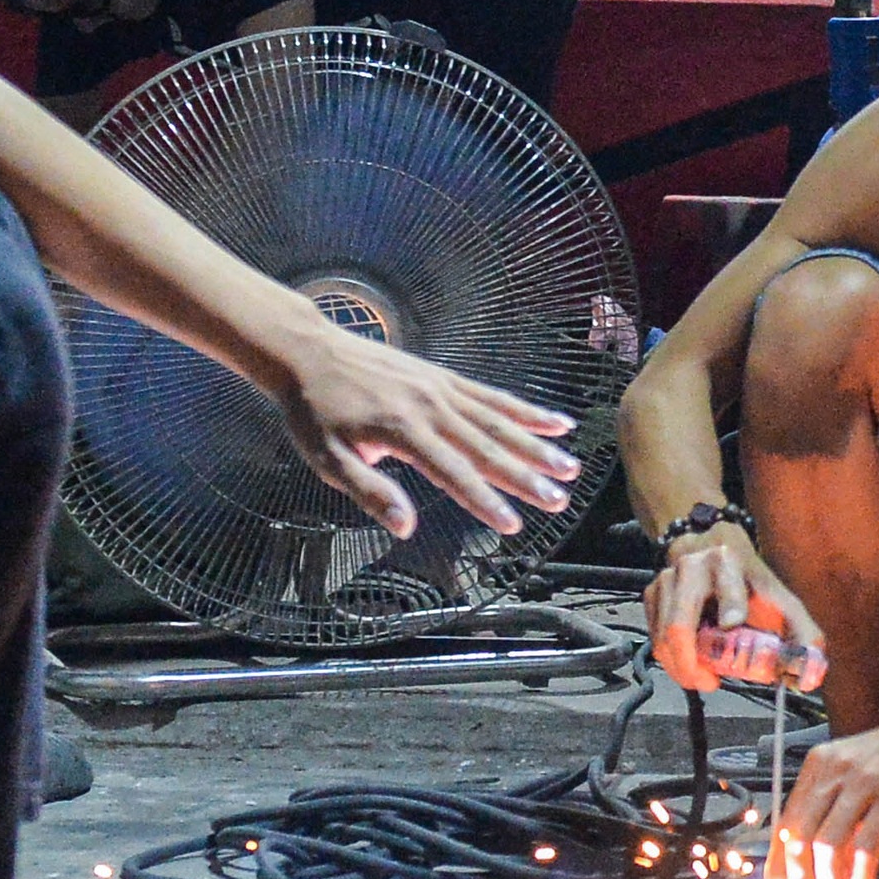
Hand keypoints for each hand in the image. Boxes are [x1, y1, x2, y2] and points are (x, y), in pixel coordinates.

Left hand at [278, 330, 578, 536]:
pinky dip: (525, 410)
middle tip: (558, 501)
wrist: (308, 351)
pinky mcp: (443, 378)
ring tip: (570, 467)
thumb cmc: (314, 412)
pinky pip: (491, 396)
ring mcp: (441, 389)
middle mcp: (430, 408)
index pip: (452, 473)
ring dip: (536, 446)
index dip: (484, 500)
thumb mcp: (328, 460)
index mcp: (402, 432)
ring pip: (498, 421)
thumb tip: (406, 527)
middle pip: (486, 447)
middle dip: (525, 477)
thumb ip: (371, 492)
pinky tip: (554, 422)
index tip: (512, 524)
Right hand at [652, 523, 828, 693]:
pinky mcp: (651, 594)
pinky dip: (670, 659)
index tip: (733, 623)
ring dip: (681, 667)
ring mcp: (666, 580)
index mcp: (728, 563)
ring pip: (663, 637)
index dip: (731, 604)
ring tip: (703, 679)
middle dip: (690, 664)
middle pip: (680, 625)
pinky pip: (654, 637)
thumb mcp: (781, 602)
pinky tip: (688, 664)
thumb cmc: (749, 583)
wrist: (712, 548)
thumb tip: (808, 678)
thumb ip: (803, 637)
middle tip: (709, 683)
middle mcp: (691, 567)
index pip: (727, 586)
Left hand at [774, 702, 878, 878]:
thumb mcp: (858, 772)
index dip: (777, 866)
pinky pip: (865, 846)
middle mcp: (836, 770)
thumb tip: (814, 861)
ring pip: (828, 845)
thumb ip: (834, 808)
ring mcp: (865, 782)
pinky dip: (860, 874)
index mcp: (820, 765)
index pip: (785, 823)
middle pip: (800, 837)